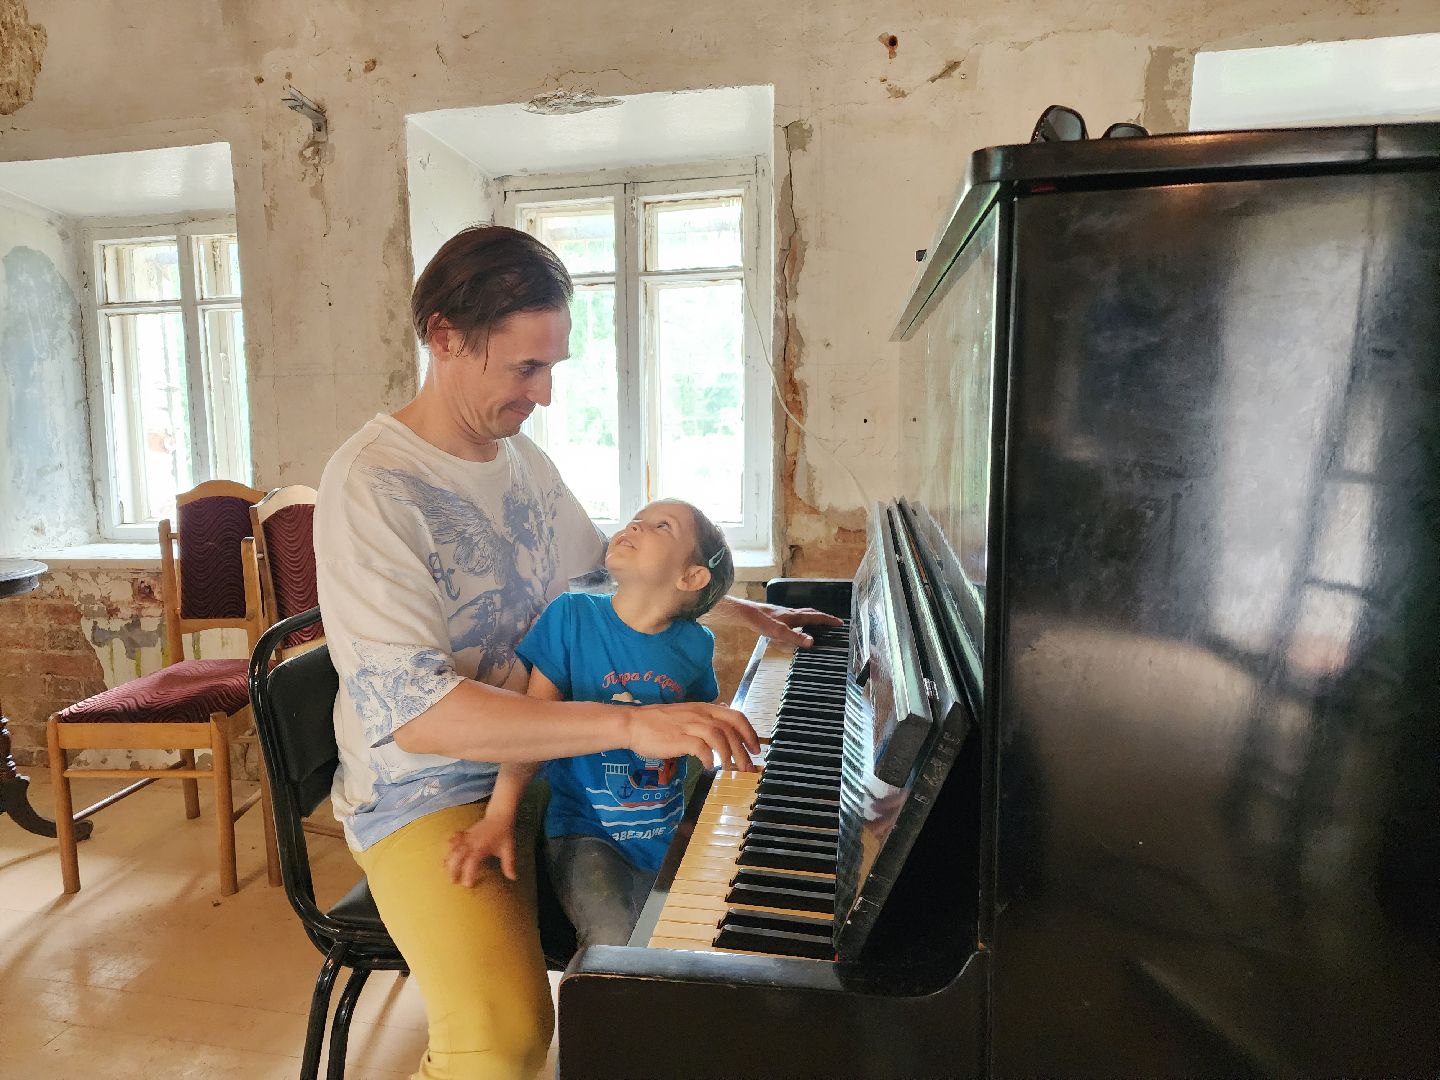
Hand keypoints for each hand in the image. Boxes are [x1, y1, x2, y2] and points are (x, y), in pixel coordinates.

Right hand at [446, 814, 517, 884]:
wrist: (500, 815)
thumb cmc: (504, 833)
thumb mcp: (508, 849)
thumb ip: (509, 864)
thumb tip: (513, 878)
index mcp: (482, 847)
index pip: (472, 862)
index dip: (468, 874)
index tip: (468, 885)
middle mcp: (472, 842)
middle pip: (457, 856)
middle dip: (452, 869)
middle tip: (453, 881)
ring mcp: (466, 837)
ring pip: (452, 848)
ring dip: (447, 860)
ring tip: (443, 870)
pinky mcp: (464, 834)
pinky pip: (452, 840)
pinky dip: (447, 848)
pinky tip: (444, 856)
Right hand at [624, 701, 759, 771]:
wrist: (634, 724)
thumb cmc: (659, 722)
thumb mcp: (687, 714)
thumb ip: (705, 718)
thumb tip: (723, 725)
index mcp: (704, 708)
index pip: (735, 716)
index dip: (749, 732)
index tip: (755, 749)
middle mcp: (700, 714)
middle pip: (731, 727)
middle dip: (744, 748)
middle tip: (748, 766)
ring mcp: (689, 725)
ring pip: (719, 736)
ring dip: (729, 755)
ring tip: (730, 770)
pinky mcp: (678, 738)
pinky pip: (700, 747)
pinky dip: (709, 758)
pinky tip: (709, 767)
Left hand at [742, 602, 843, 647]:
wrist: (748, 614)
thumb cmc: (763, 622)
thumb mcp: (780, 633)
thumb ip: (796, 638)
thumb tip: (812, 642)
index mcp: (796, 616)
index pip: (817, 617)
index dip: (829, 620)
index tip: (840, 623)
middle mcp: (793, 613)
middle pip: (812, 613)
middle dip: (824, 618)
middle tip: (833, 623)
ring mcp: (786, 614)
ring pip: (804, 614)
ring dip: (814, 618)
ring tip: (819, 624)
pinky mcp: (779, 616)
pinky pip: (796, 617)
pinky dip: (803, 621)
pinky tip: (797, 626)